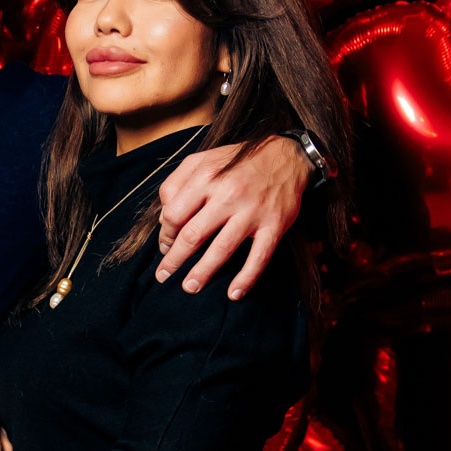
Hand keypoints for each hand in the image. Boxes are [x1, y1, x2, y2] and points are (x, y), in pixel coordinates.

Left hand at [154, 133, 307, 298]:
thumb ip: (177, 183)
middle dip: (175, 260)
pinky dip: (246, 278)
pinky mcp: (274, 225)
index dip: (165, 234)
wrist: (286, 156)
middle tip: (164, 276)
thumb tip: (164, 217)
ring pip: (222, 249)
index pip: (175, 214)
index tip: (165, 246)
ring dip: (203, 273)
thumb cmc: (237, 162)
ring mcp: (252, 211)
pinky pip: (259, 257)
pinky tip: (234, 294)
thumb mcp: (202, 160)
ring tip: (189, 288)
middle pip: (193, 235)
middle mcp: (228, 194)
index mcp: (207, 177)